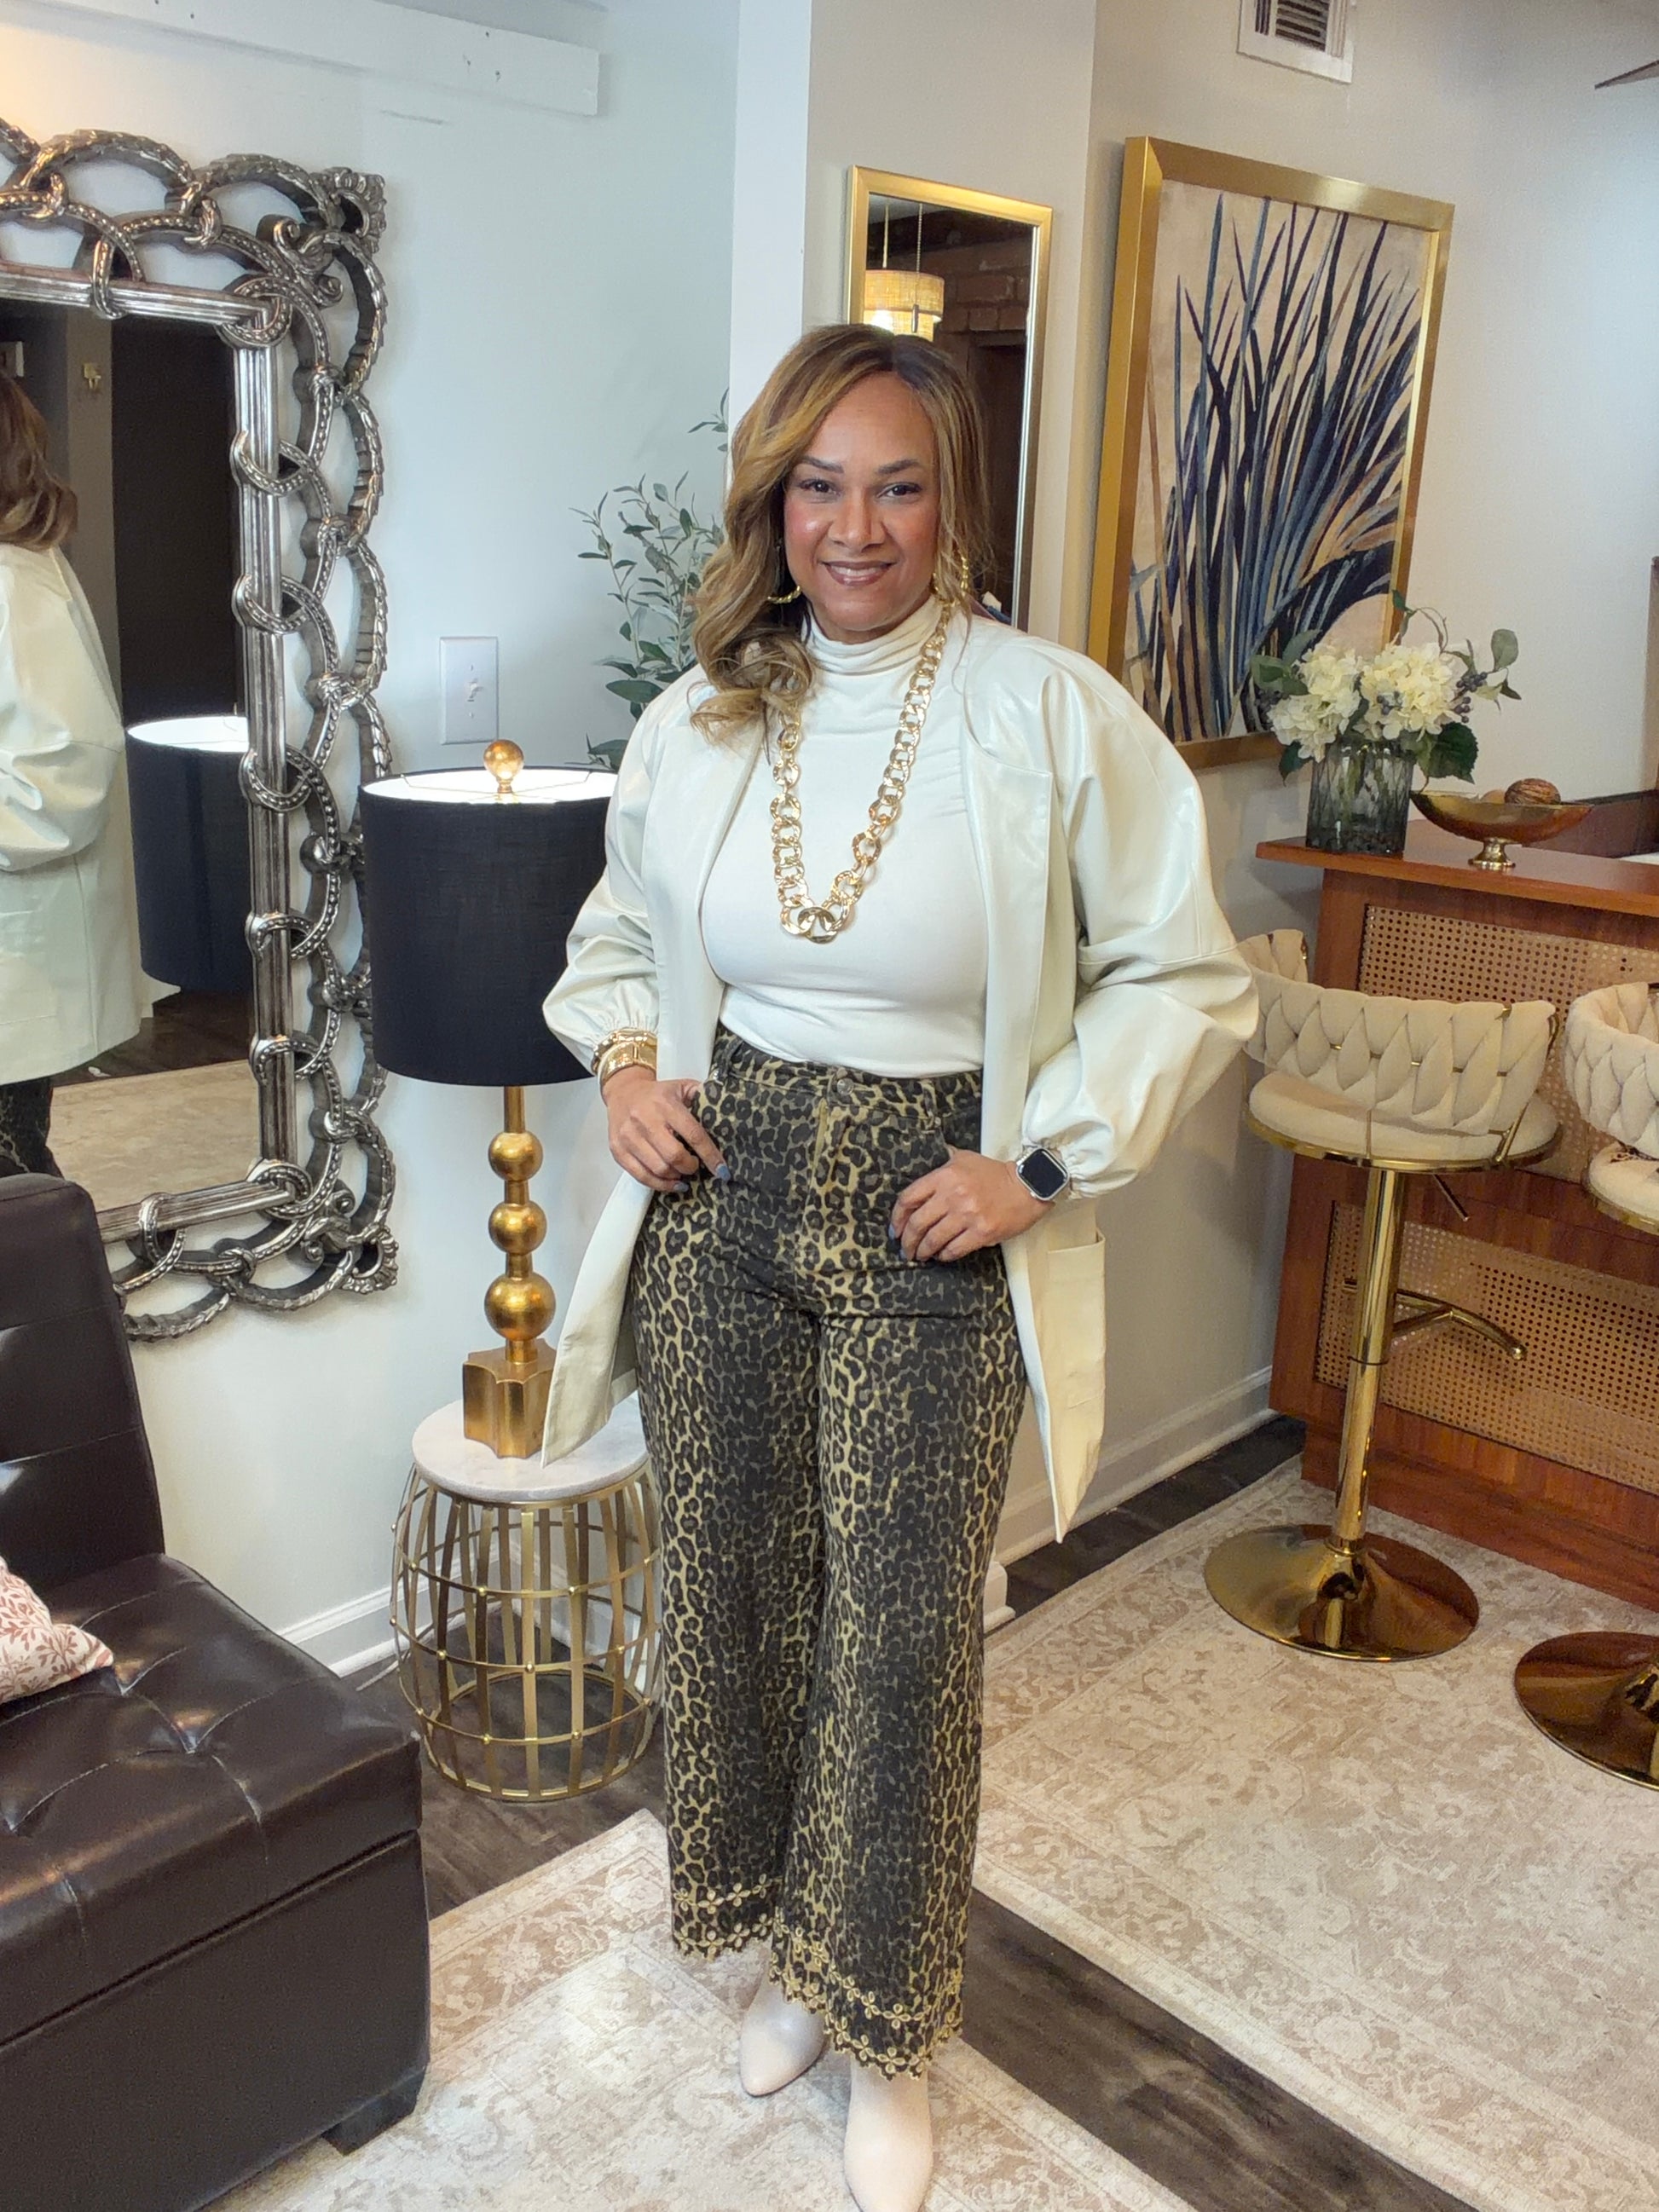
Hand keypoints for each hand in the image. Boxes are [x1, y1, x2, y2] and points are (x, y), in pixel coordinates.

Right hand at [604, 1065, 724, 1193]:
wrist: (623, 1091)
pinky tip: (670, 1182)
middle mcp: (645, 1120)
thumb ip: (703, 1096)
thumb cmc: (657, 1094)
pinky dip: (659, 1184)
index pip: (693, 1135)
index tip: (722, 1170)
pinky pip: (640, 1176)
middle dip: (690, 1167)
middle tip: (696, 1167)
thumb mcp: (681, 1087)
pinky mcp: (618, 1149)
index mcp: (665, 1104)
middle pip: (674, 1156)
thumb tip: (725, 1108)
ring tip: (682, 1173)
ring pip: (658, 1169)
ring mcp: (629, 1136)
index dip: (710, 1156)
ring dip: (676, 1176)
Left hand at [891, 1148, 1047, 1261]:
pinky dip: (944, 1255)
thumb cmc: (994, 1174)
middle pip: (918, 1223)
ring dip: (923, 1251)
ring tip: (919, 1255)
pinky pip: (954, 1249)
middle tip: (905, 1248)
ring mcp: (967, 1215)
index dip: (897, 1217)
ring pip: (933, 1239)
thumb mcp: (964, 1158)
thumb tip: (925, 1160)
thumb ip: (943, 1161)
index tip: (895, 1229)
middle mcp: (953, 1196)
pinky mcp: (982, 1232)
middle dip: (907, 1240)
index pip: (909, 1198)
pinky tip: (941, 1255)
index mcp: (944, 1176)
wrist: (1026, 1186)